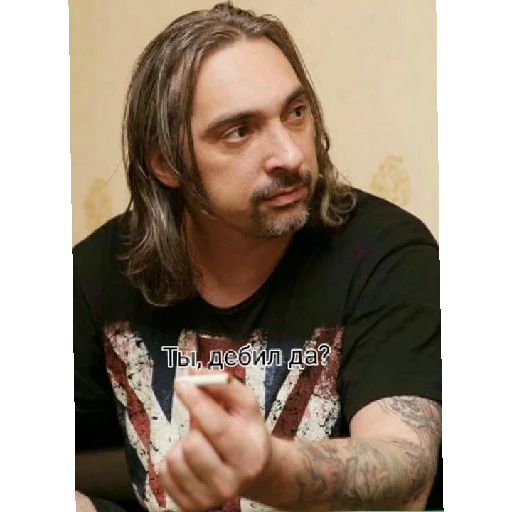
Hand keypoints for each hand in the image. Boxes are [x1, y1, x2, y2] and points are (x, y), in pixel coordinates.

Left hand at [158, 371, 271, 510]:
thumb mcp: (245, 405)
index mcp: (249, 455)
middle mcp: (231, 483)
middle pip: (193, 445)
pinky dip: (173, 459)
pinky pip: (164, 473)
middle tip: (204, 424)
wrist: (254, 472)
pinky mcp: (191, 506)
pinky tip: (190, 459)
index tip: (181, 382)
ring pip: (175, 459)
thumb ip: (223, 385)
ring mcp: (210, 499)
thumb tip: (192, 372)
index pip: (217, 427)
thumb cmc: (246, 431)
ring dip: (182, 443)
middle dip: (194, 426)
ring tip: (200, 442)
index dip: (196, 401)